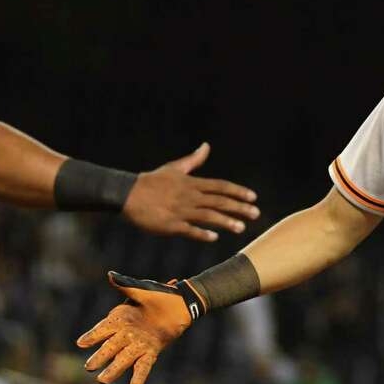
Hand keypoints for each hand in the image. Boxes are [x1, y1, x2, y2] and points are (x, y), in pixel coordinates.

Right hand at [75, 272, 198, 383]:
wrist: (182, 303)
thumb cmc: (160, 295)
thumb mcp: (143, 289)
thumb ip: (126, 285)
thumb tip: (110, 275)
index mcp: (121, 318)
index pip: (103, 329)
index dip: (92, 336)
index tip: (81, 343)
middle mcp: (128, 333)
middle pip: (110, 347)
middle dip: (99, 357)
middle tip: (88, 367)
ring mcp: (140, 343)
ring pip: (123, 359)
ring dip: (114, 370)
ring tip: (103, 381)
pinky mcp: (153, 350)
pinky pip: (144, 365)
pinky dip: (140, 376)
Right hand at [123, 143, 258, 242]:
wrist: (128, 194)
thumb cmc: (152, 181)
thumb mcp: (174, 168)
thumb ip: (194, 160)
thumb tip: (206, 146)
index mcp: (191, 183)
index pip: (220, 186)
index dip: (238, 191)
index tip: (253, 197)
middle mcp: (189, 196)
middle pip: (219, 201)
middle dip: (239, 207)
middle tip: (256, 213)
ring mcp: (180, 211)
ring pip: (208, 216)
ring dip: (226, 221)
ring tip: (241, 228)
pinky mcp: (170, 225)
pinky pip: (189, 230)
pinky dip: (201, 233)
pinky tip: (214, 237)